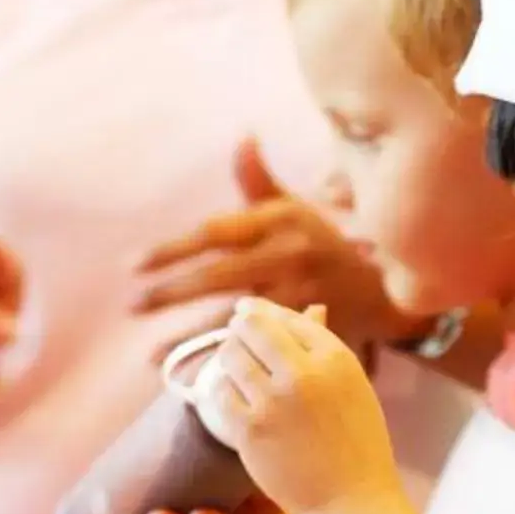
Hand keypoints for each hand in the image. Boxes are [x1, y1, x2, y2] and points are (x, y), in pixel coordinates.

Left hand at [135, 139, 409, 354]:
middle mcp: (290, 255)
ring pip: (236, 319)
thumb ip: (258, 181)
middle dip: (171, 293)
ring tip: (150, 356)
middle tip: (133, 306)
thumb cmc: (322, 245)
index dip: (172, 248)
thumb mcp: (293, 210)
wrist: (382, 291)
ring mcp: (301, 296)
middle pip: (219, 276)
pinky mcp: (308, 332)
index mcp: (281, 220)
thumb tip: (242, 137)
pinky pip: (257, 349)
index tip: (134, 265)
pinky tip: (194, 376)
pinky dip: (225, 362)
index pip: (215, 233)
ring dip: (190, 338)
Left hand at [202, 299, 399, 513]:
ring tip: (235, 361)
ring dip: (229, 354)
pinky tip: (233, 394)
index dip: (263, 311)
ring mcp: (273, 402)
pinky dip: (223, 389)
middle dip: (241, 326)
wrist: (349, 500)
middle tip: (237, 331)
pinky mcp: (249, 429)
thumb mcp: (351, 386)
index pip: (288, 318)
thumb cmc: (355, 441)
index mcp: (336, 358)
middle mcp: (304, 374)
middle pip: (253, 327)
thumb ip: (325, 347)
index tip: (248, 310)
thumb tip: (312, 307)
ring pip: (231, 355)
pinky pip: (220, 392)